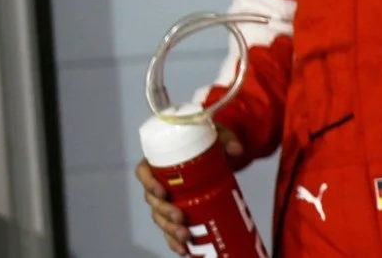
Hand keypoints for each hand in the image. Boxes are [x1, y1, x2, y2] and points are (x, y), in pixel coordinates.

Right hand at [135, 125, 243, 255]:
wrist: (218, 154)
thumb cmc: (210, 142)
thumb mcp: (218, 135)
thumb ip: (228, 139)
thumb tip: (238, 150)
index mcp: (160, 161)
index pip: (143, 172)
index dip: (148, 184)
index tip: (163, 192)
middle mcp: (158, 182)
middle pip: (152, 201)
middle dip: (165, 213)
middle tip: (180, 218)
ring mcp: (166, 200)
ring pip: (160, 218)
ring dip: (170, 231)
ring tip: (185, 238)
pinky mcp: (176, 212)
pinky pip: (170, 229)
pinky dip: (175, 241)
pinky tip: (184, 250)